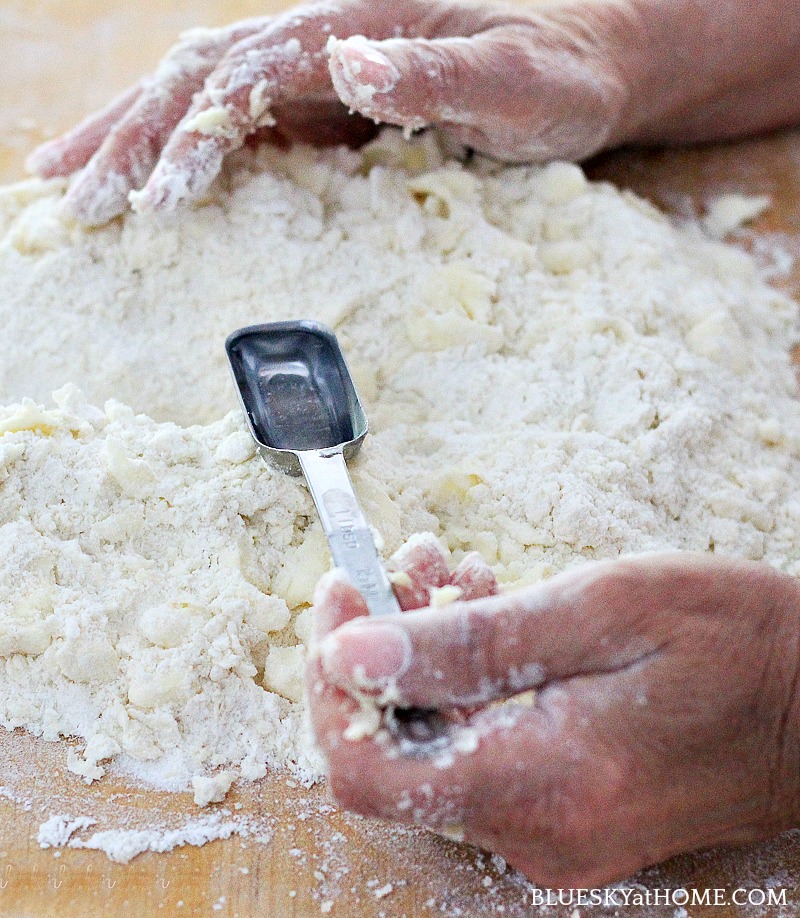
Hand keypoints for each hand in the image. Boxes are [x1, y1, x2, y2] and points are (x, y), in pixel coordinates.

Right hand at [26, 0, 636, 224]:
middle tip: (73, 200)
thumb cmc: (558, 73)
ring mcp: (319, 74)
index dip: (192, 135)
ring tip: (68, 182)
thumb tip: (347, 64)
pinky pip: (237, 124)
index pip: (245, 76)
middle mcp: (321, 42)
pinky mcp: (328, 106)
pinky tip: (149, 176)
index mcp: (351, 28)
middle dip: (132, 137)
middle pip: (197, 77)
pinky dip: (181, 149)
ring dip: (133, 137)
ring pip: (201, 93)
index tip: (154, 200)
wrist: (586, 60)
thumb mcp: (515, 79)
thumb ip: (437, 77)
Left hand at [308, 544, 799, 886]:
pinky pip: (477, 750)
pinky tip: (489, 617)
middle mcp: (535, 831)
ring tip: (457, 575)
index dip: (330, 681)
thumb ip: (473, 641)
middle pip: (394, 753)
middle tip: (412, 565)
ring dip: (427, 655)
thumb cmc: (736, 644)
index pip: (367, 772)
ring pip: (433, 745)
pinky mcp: (563, 813)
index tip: (342, 595)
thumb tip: (353, 650)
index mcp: (542, 784)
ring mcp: (549, 831)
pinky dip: (465, 681)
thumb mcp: (603, 611)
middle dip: (383, 648)